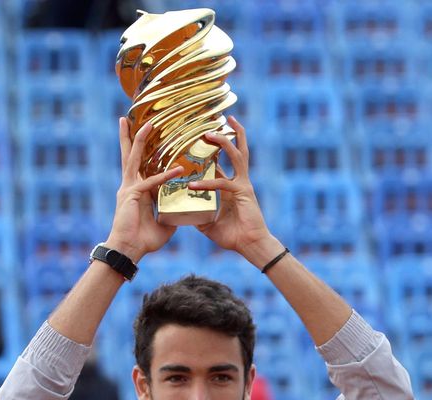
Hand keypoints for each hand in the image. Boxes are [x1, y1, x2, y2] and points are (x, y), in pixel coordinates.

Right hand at [106, 118, 183, 262]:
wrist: (128, 251)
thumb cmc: (143, 240)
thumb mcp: (164, 224)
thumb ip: (172, 212)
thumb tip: (185, 209)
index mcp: (135, 190)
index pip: (139, 165)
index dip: (141, 151)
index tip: (144, 136)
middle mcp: (129, 186)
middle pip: (129, 156)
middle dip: (129, 136)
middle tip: (127, 118)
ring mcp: (128, 189)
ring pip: (134, 159)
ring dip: (140, 141)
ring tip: (148, 125)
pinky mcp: (132, 196)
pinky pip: (151, 182)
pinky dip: (165, 176)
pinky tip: (177, 170)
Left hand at [189, 117, 283, 266]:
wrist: (250, 245)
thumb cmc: (232, 235)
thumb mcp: (208, 223)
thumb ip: (197, 214)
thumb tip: (181, 212)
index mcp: (230, 186)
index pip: (220, 162)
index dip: (211, 151)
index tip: (200, 139)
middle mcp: (238, 180)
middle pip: (236, 150)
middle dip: (227, 134)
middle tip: (214, 122)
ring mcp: (243, 184)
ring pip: (236, 155)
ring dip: (223, 142)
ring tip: (210, 133)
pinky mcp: (243, 192)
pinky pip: (223, 183)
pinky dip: (207, 183)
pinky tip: (193, 186)